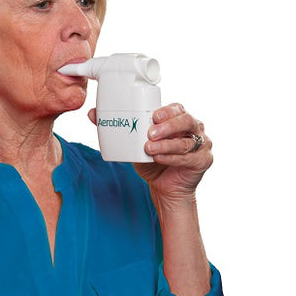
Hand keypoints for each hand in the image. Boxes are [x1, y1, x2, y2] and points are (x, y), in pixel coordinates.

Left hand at [88, 103, 212, 210]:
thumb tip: (92, 114)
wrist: (163, 187)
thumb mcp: (133, 143)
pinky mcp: (203, 160)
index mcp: (179, 119)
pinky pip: (189, 157)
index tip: (154, 116)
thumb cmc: (151, 160)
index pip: (177, 108)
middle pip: (186, 121)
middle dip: (168, 126)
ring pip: (186, 141)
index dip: (167, 110)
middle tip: (150, 133)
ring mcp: (201, 144)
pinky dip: (173, 158)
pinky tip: (160, 158)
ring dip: (167, 144)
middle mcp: (193, 129)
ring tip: (149, 148)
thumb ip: (116, 128)